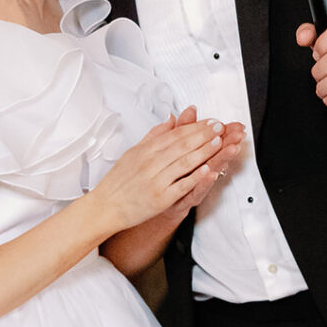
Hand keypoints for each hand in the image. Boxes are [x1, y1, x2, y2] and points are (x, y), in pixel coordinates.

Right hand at [89, 112, 233, 234]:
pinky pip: (181, 185)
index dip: (195, 127)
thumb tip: (170, 119)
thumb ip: (154, 135)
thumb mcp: (133, 152)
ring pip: (184, 162)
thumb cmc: (119, 182)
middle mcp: (151, 163)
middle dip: (204, 134)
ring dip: (204, 151)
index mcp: (145, 150)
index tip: (210, 122)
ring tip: (219, 142)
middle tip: (220, 127)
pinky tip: (207, 169)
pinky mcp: (161, 198)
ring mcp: (156, 180)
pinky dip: (195, 177)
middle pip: (182, 145)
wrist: (106, 207)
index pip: (175, 134)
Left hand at [170, 109, 244, 215]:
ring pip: (211, 170)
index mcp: (195, 156)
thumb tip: (190, 110)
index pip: (213, 141)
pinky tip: (210, 173)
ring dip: (222, 159)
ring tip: (231, 149)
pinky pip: (197, 190)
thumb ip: (183, 128)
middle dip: (229, 143)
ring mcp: (194, 184)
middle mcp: (198, 170)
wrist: (155, 204)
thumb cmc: (168, 176)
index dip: (225, 132)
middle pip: (216, 153)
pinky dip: (204, 182)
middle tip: (239, 135)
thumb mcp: (173, 147)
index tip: (236, 125)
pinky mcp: (187, 198)